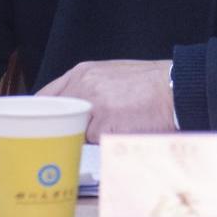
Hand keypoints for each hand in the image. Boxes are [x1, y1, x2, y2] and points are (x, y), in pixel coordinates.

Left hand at [37, 59, 175, 142]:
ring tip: (112, 129)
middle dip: (63, 130)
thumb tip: (72, 111)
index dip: (43, 115)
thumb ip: (87, 89)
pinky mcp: (104, 125)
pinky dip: (104, 144)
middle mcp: (82, 86)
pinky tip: (121, 133)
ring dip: (87, 137)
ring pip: (75, 132)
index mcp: (82, 72)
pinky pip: (94, 143)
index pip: (45, 96)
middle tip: (70, 138)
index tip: (41, 126)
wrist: (174, 88)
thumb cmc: (150, 84)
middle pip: (56, 117)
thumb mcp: (111, 75)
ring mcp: (92, 106)